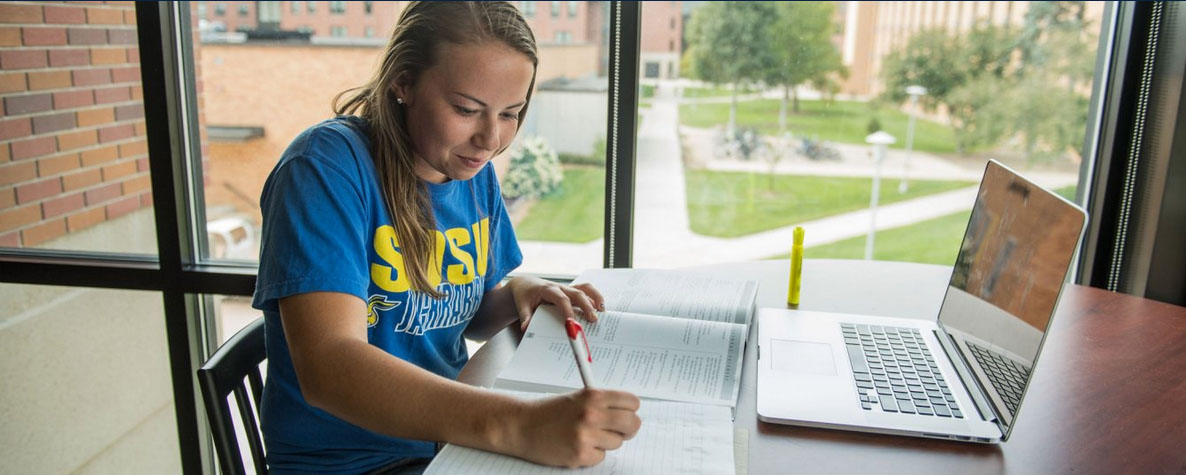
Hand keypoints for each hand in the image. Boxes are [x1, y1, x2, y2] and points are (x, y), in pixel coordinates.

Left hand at [506, 276, 605, 329]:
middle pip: (577, 293)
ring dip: (595, 298)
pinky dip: (595, 297)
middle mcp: (560, 287)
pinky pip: (586, 291)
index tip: (572, 322)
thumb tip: (526, 328)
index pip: (561, 299)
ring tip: (603, 311)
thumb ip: (525, 316)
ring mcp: (567, 289)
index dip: (567, 310)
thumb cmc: (525, 294)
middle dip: (587, 306)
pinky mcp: (571, 291)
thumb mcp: (522, 305)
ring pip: (585, 288)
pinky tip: (601, 309)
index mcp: (548, 290)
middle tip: (593, 320)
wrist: (526, 284)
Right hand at [510, 389, 641, 466]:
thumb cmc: (548, 412)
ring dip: (605, 442)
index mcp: (593, 396)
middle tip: (617, 431)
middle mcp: (592, 414)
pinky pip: (600, 457)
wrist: (521, 426)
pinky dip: (591, 454)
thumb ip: (602, 404)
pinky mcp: (580, 454)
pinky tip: (575, 446)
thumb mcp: (577, 398)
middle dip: (627, 429)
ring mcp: (586, 435)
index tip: (625, 414)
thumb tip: (627, 414)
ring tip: (585, 436)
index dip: (630, 410)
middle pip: (632, 424)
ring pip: (617, 442)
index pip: (632, 402)